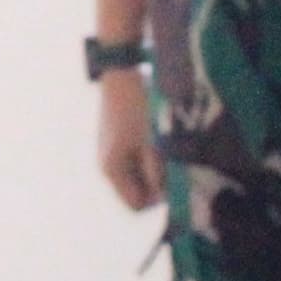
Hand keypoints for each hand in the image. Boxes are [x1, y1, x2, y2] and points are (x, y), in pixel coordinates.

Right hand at [96, 73, 162, 212]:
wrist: (122, 74)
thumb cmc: (138, 107)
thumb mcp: (153, 141)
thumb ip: (158, 172)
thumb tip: (165, 197)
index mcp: (113, 170)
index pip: (136, 205)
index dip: (157, 199)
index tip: (173, 181)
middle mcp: (107, 167)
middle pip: (137, 192)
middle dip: (157, 184)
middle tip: (173, 164)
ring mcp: (110, 155)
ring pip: (138, 177)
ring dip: (154, 170)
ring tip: (166, 150)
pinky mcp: (116, 144)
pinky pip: (135, 163)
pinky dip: (148, 158)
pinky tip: (158, 141)